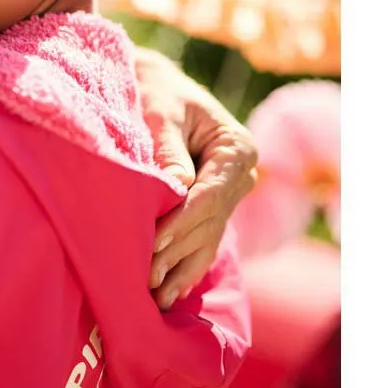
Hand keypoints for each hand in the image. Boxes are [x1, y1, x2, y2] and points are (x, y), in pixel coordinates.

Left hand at [134, 48, 257, 309]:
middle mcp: (241, 177)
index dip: (183, 220)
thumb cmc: (157, 94)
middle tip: (146, 278)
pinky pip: (201, 243)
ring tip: (156, 298)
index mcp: (237, 149)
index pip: (211, 194)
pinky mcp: (211, 211)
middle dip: (176, 250)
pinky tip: (168, 295)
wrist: (158, 89)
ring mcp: (228, 197)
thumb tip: (177, 187)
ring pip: (206, 239)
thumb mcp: (161, 113)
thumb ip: (169, 149)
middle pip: (208, 222)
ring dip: (180, 269)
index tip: (155, 240)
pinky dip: (184, 268)